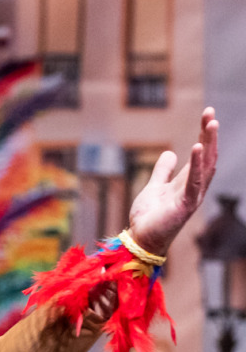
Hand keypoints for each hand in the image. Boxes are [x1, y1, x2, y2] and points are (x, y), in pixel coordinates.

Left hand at [128, 107, 218, 255]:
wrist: (141, 239)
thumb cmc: (149, 216)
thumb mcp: (154, 187)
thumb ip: (163, 171)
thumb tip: (171, 152)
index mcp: (188, 181)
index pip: (200, 154)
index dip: (204, 134)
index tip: (207, 114)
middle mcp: (194, 187)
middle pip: (207, 156)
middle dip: (209, 134)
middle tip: (211, 112)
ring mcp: (192, 196)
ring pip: (205, 166)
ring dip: (208, 144)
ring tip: (210, 124)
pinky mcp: (185, 206)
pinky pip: (194, 182)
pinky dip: (197, 165)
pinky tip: (197, 148)